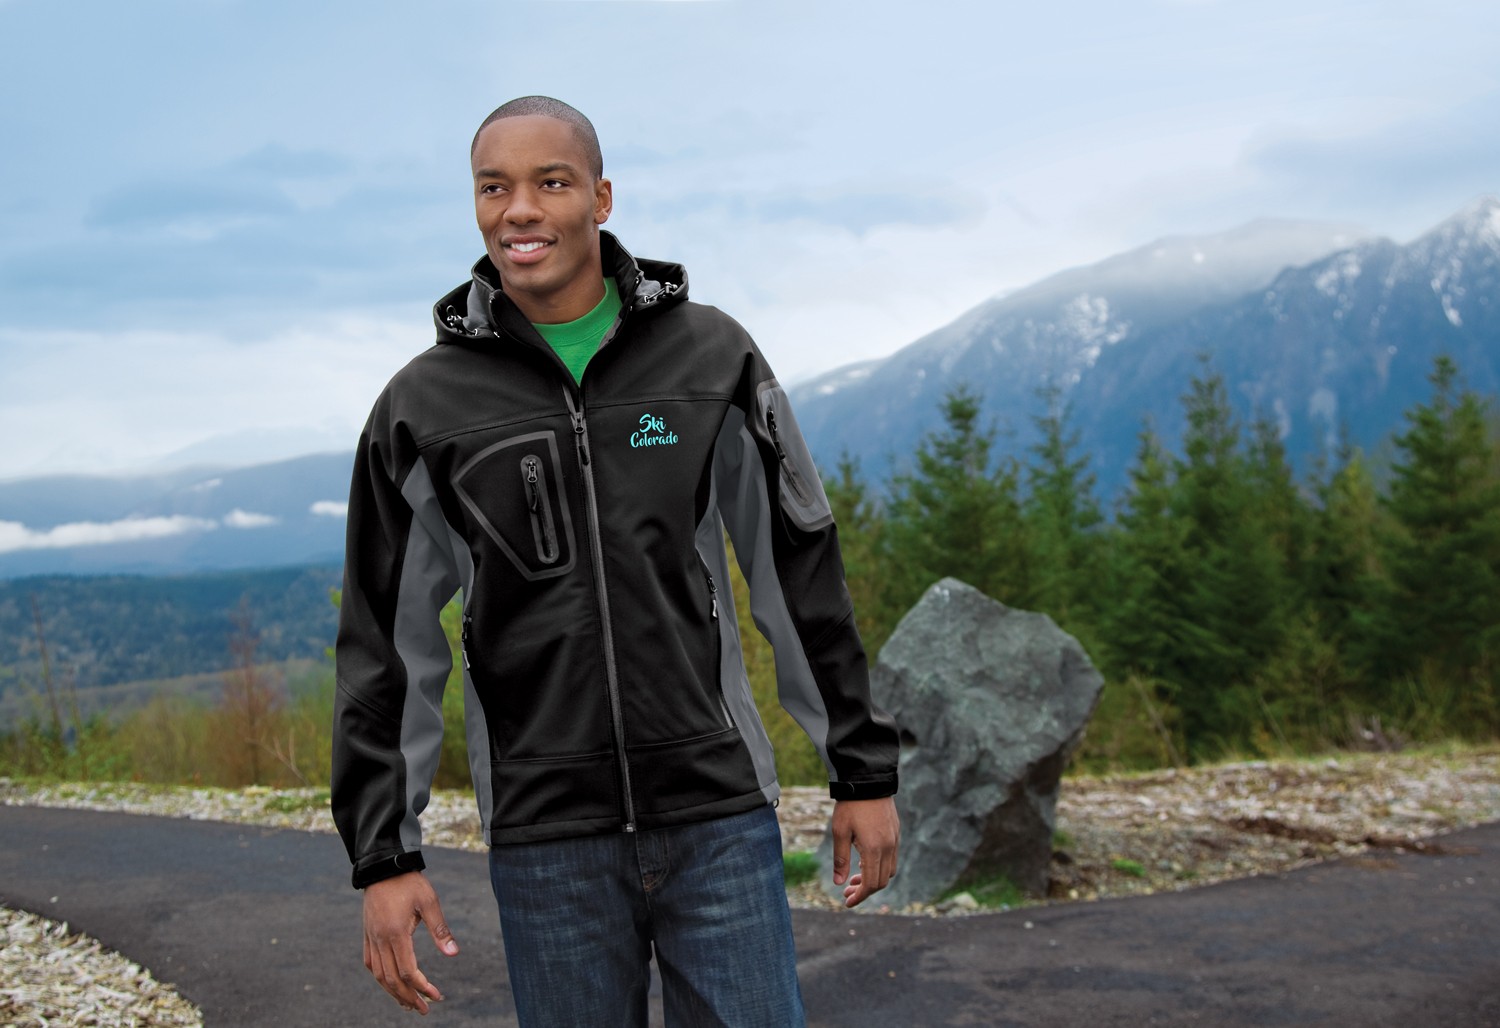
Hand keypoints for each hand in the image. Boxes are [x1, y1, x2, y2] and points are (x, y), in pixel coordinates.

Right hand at [362, 871, 459, 1013]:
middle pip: (392, 979)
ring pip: (379, 975)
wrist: (383, 866)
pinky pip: (370, 963)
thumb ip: (440, 929)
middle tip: (424, 1009)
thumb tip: (454, 953)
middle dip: (408, 997)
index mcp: (396, 933)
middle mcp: (380, 940)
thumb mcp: (430, 902)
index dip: (422, 987)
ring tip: (408, 1004)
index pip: (408, 971)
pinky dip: (380, 977)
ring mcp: (371, 938)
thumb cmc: (409, 883)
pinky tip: (389, 983)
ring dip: (393, 992)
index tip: (437, 996)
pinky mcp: (367, 934)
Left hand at [829, 796, 899, 907]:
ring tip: (854, 877)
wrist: (868, 781)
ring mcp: (894, 840)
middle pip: (881, 881)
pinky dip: (879, 866)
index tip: (847, 902)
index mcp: (874, 849)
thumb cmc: (850, 806)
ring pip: (889, 871)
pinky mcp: (896, 832)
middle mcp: (888, 847)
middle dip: (865, 890)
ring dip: (873, 879)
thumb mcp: (840, 832)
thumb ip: (840, 859)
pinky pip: (891, 857)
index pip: (871, 884)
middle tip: (847, 891)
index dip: (860, 896)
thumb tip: (838, 883)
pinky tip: (864, 861)